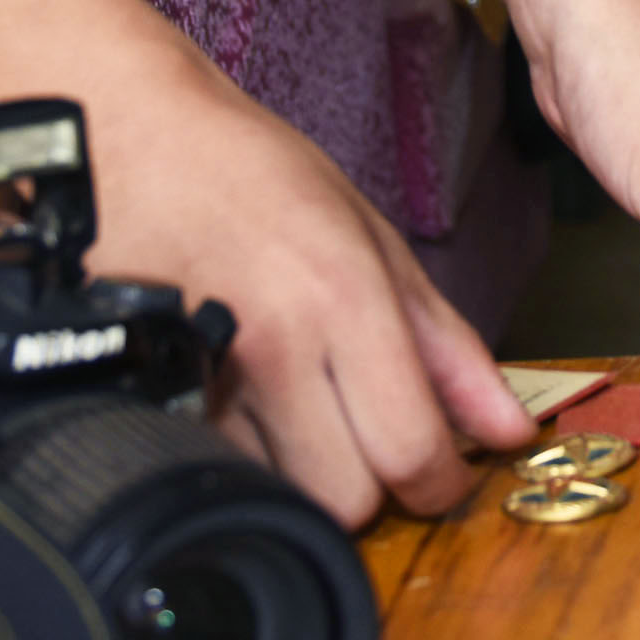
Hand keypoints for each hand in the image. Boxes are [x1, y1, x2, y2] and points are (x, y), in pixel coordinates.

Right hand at [78, 46, 529, 525]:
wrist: (129, 139)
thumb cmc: (250, 175)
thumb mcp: (372, 240)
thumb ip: (449, 345)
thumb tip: (509, 429)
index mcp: (341, 298)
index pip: (411, 453)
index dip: (440, 484)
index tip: (442, 476)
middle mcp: (274, 347)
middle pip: (347, 501)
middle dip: (373, 488)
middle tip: (371, 445)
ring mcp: (202, 379)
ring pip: (282, 499)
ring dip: (307, 479)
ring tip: (303, 414)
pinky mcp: (145, 400)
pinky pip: (219, 472)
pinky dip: (245, 462)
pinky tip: (247, 409)